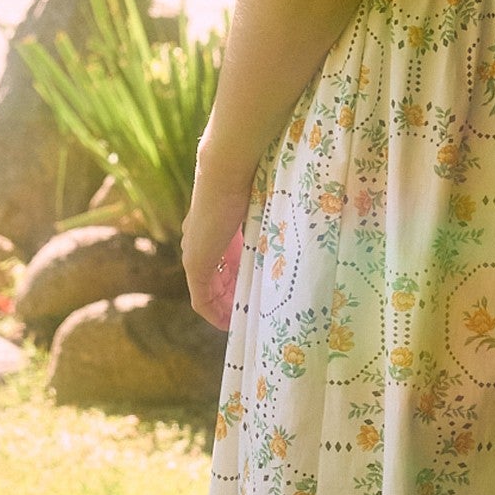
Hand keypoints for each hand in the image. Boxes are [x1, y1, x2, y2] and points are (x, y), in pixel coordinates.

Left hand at [182, 156, 252, 328]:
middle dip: (230, 299)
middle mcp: (199, 243)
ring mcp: (195, 254)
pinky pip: (201, 299)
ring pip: (208, 292)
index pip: (220, 264)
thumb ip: (265, 219)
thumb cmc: (248, 180)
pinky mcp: (195, 264)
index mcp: (214, 230)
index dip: (234, 282)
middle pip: (213, 281)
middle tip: (250, 314)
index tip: (250, 294)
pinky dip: (213, 313)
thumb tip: (299, 220)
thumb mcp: (258, 206)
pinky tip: (228, 323)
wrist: (227, 171)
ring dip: (224, 307)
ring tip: (243, 321)